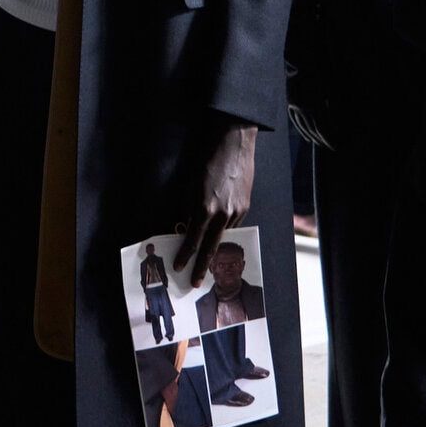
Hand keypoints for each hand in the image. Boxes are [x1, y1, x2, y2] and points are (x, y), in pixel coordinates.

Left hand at [173, 119, 256, 286]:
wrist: (234, 143)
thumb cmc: (207, 159)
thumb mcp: (190, 184)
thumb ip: (189, 208)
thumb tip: (186, 226)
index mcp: (204, 208)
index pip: (192, 239)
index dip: (185, 255)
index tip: (179, 267)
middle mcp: (222, 213)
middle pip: (210, 247)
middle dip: (202, 267)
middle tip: (195, 283)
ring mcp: (236, 211)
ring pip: (223, 236)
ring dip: (214, 249)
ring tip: (206, 263)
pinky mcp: (246, 206)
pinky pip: (233, 225)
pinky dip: (224, 231)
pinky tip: (218, 234)